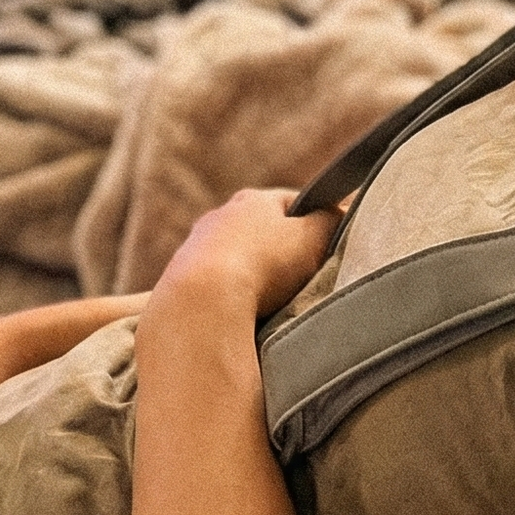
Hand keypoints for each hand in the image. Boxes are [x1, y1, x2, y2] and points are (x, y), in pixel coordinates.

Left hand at [146, 189, 339, 331]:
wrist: (200, 303)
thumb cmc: (262, 265)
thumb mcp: (312, 237)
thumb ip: (330, 220)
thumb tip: (339, 212)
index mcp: (252, 200)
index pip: (291, 202)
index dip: (313, 222)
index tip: (325, 246)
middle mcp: (218, 216)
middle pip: (258, 231)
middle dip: (277, 251)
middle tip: (298, 277)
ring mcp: (193, 248)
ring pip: (232, 258)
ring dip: (248, 275)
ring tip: (266, 302)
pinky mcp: (175, 281)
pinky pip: (210, 286)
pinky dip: (225, 296)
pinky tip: (237, 313)